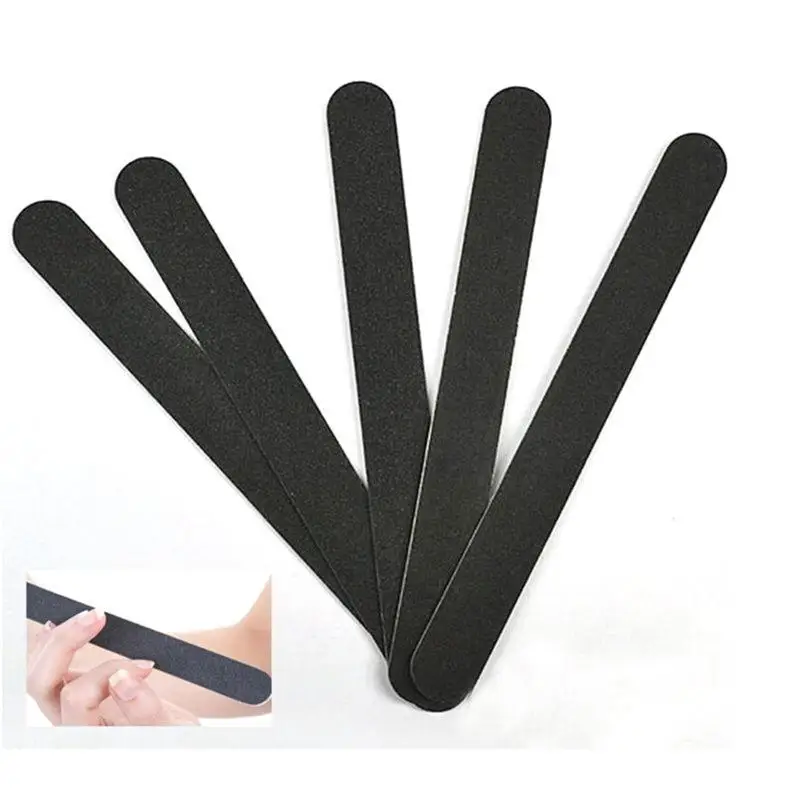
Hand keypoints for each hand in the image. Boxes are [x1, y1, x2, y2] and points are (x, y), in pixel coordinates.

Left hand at [27, 609, 199, 725]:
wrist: (164, 740)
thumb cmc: (164, 735)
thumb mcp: (168, 729)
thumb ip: (144, 710)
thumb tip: (123, 678)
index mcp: (89, 736)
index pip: (78, 698)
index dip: (108, 672)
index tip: (146, 665)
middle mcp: (69, 723)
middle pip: (42, 683)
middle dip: (65, 643)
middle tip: (98, 617)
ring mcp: (64, 707)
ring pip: (36, 673)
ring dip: (56, 640)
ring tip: (85, 618)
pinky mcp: (69, 692)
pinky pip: (43, 669)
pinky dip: (48, 644)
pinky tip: (54, 627)